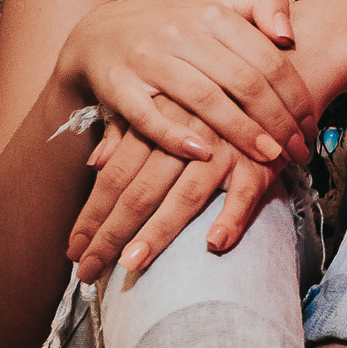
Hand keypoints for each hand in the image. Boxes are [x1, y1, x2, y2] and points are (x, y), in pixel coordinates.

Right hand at [57, 0, 317, 166]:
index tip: (310, 126)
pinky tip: (205, 156)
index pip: (267, 59)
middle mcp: (181, 32)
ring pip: (204, 98)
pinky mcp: (117, 84)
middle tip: (298, 151)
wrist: (98, 32)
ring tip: (270, 158)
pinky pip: (149, 116)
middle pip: (243, 81)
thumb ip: (262, 5)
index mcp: (212, 13)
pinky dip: (176, 137)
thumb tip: (289, 34)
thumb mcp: (217, 4)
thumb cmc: (173, 24)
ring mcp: (148, 58)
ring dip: (241, 132)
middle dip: (277, 121)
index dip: (295, 96)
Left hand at [69, 103, 283, 283]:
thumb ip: (127, 130)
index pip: (115, 175)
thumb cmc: (210, 97)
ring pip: (186, 195)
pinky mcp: (260, 161)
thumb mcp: (164, 102)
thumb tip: (94, 162)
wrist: (272, 76)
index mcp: (158, 120)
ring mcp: (224, 149)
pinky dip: (232, 218)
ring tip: (132, 263)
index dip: (92, 213)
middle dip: (112, 233)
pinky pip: (245, 194)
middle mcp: (186, 137)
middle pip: (141, 191)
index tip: (73, 250)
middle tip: (89, 271)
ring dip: (159, 231)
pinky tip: (214, 244)